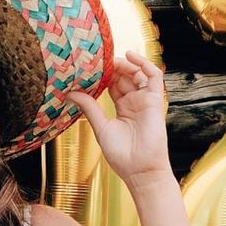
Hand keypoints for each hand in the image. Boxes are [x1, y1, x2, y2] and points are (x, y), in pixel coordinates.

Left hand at [68, 50, 172, 186]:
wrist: (140, 169)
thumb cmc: (122, 155)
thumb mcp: (100, 127)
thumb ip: (89, 108)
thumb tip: (70, 93)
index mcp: (122, 109)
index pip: (113, 85)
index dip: (103, 75)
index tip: (88, 68)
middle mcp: (134, 102)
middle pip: (124, 76)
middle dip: (112, 67)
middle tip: (97, 61)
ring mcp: (145, 100)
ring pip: (137, 73)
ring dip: (125, 64)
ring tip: (111, 60)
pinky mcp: (155, 100)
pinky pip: (154, 76)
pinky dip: (144, 63)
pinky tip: (130, 56)